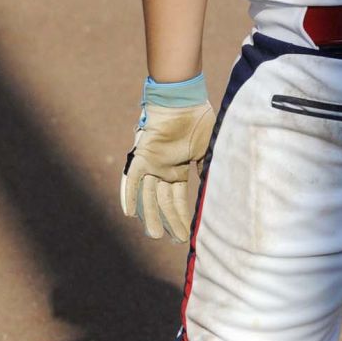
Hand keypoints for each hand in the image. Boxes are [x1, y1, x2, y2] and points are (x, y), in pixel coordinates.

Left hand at [121, 100, 214, 241]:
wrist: (183, 99)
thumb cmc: (197, 120)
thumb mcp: (207, 148)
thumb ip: (207, 168)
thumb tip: (211, 188)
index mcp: (178, 170)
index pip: (178, 199)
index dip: (181, 216)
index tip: (186, 234)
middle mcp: (163, 170)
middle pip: (163, 202)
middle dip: (167, 222)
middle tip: (172, 241)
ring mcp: (151, 164)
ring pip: (148, 195)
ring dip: (150, 215)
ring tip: (154, 235)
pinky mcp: (141, 156)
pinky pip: (132, 178)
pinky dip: (131, 194)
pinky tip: (130, 212)